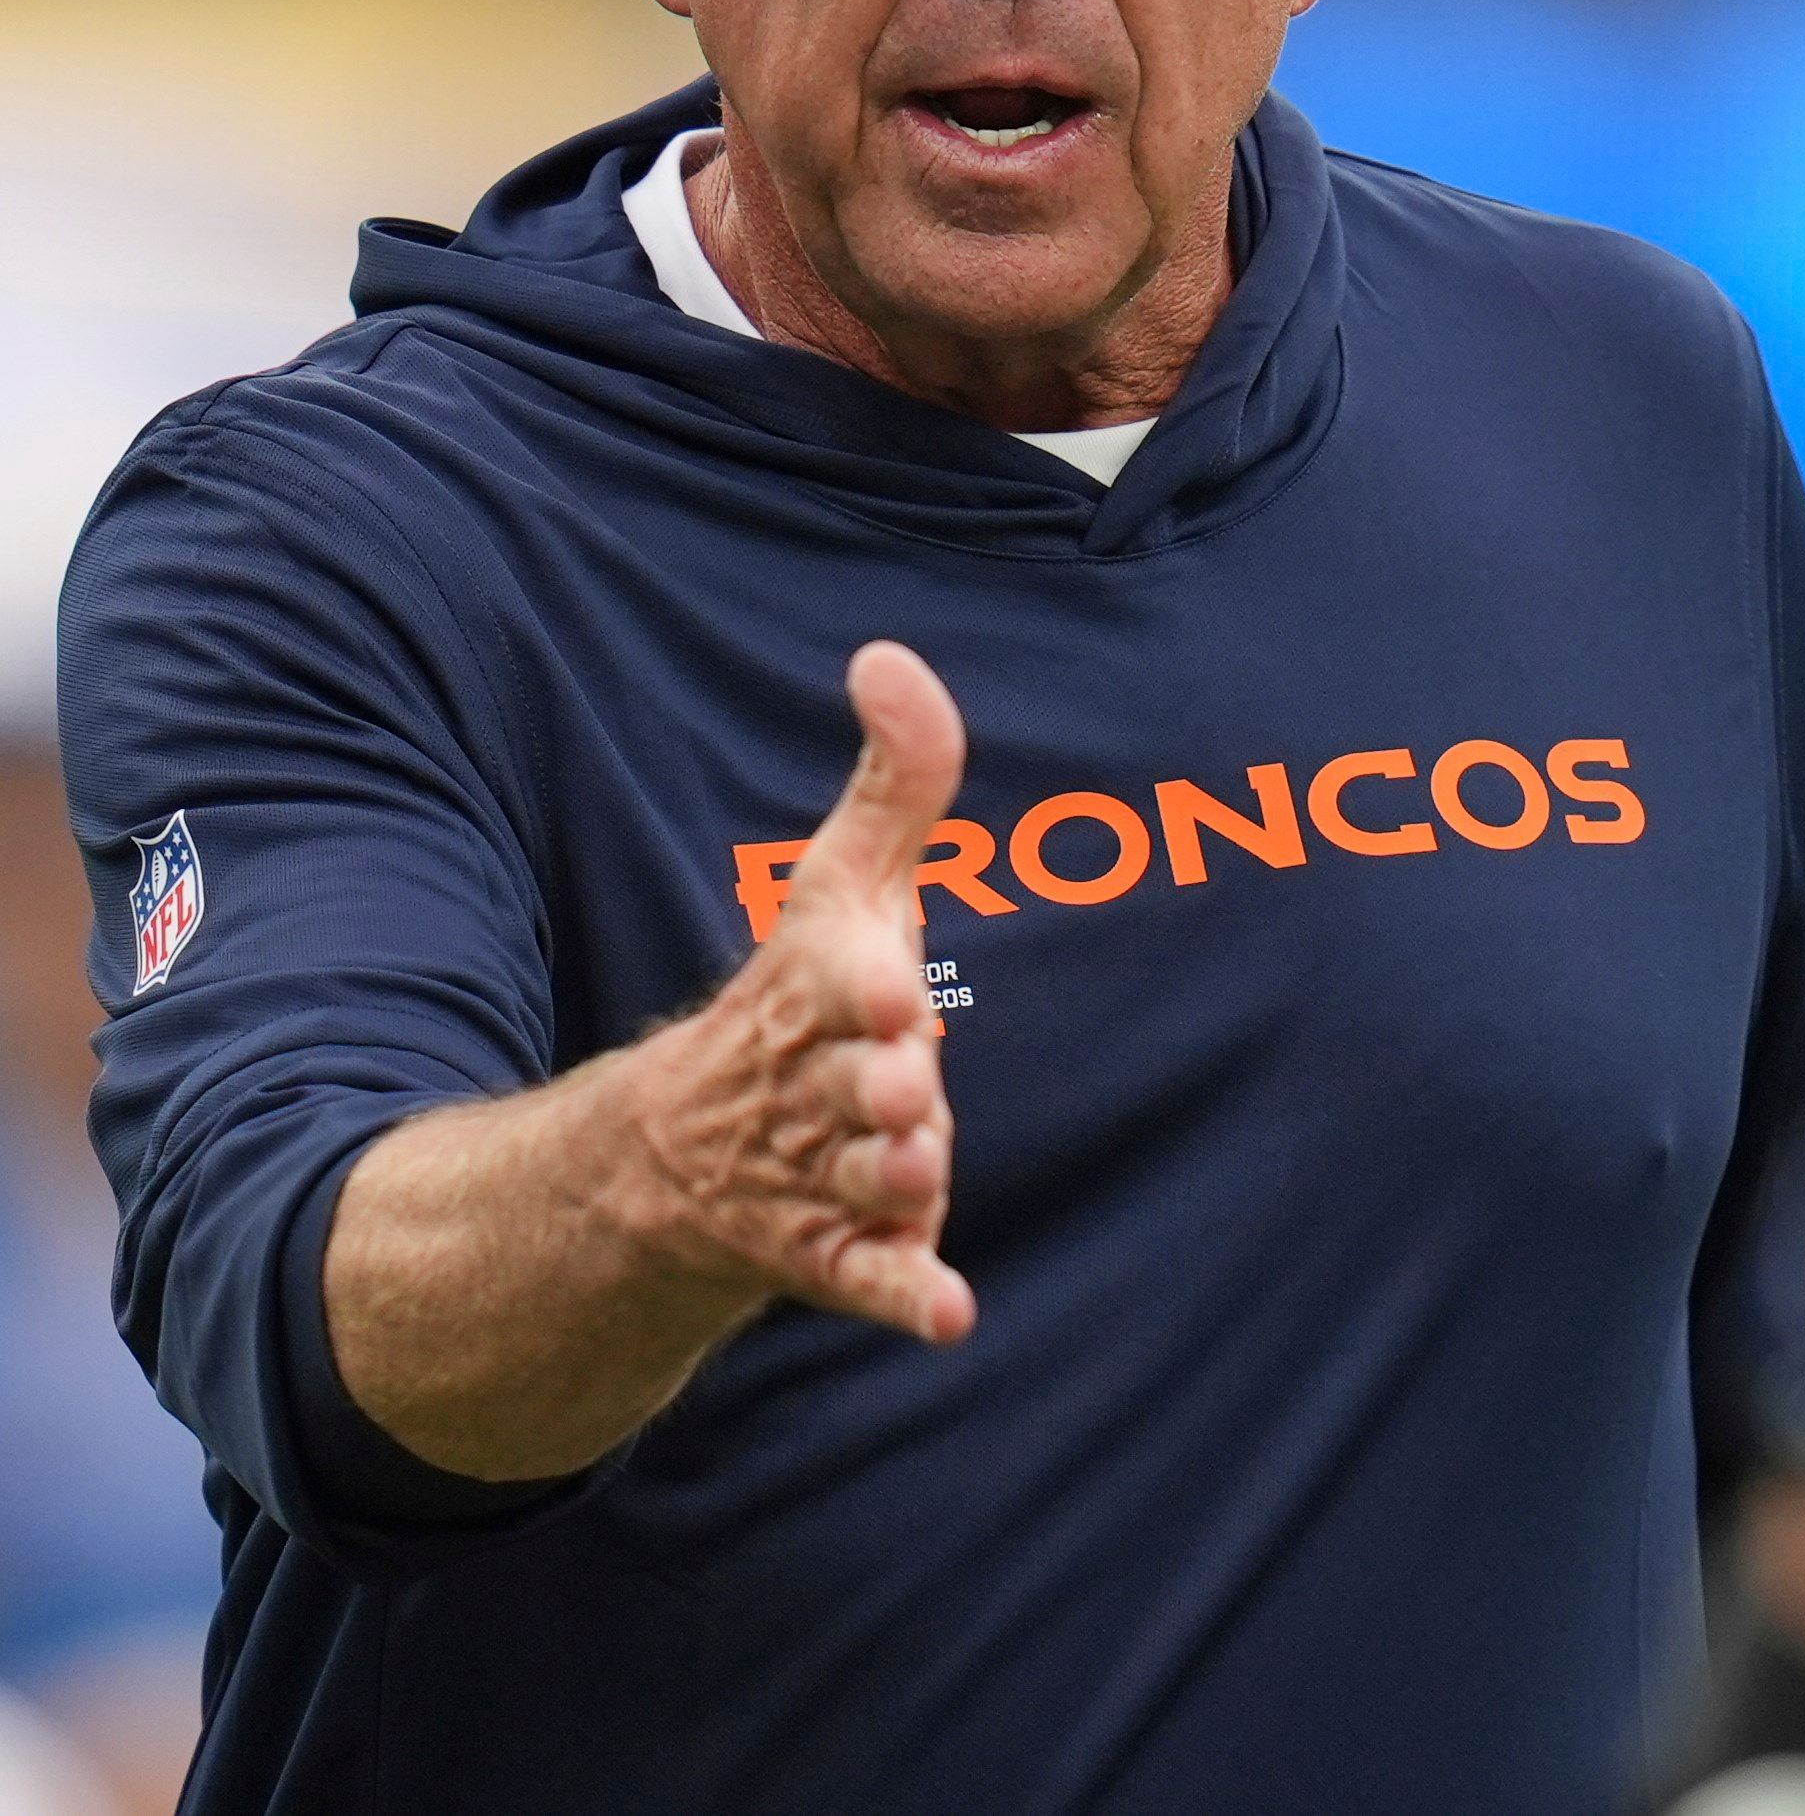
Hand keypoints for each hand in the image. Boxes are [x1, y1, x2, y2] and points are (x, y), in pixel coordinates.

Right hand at [617, 641, 977, 1346]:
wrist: (693, 1146)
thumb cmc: (805, 990)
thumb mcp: (844, 879)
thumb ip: (897, 776)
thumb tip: (890, 654)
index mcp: (816, 989)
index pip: (842, 986)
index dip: (869, 994)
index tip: (898, 993)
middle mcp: (816, 1084)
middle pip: (866, 1092)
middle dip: (886, 1091)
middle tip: (901, 1087)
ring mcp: (821, 1173)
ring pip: (876, 1179)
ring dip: (899, 1178)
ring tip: (908, 1164)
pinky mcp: (832, 1253)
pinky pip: (867, 1281)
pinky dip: (902, 1295)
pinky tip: (948, 1313)